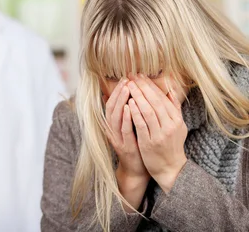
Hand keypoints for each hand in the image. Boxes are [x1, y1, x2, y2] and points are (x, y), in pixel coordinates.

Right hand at [104, 78, 148, 210]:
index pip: (112, 103)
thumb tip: (130, 96)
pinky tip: (129, 108)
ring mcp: (117, 138)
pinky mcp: (124, 146)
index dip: (117, 90)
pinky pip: (123, 130)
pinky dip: (125, 118)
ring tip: (126, 89)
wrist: (137, 169)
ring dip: (120, 102)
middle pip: (111, 107)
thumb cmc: (137, 145)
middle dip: (118, 92)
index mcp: (114, 124)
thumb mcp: (133, 127)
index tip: (125, 78)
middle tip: (125, 80)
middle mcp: (112, 130)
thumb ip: (130, 112)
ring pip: (115, 117)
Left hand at [127, 75, 187, 193]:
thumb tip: (170, 90)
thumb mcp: (178, 126)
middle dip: (142, 87)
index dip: (150, 85)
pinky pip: (141, 125)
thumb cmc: (172, 145)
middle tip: (132, 76)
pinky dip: (135, 113)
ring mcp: (160, 135)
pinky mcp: (149, 143)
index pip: (162, 98)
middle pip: (155, 102)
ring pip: (148, 111)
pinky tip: (128, 103)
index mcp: (176, 119)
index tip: (140, 76)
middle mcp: (170, 126)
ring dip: (137, 97)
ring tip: (129, 86)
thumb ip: (174, 108)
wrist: (171, 169)